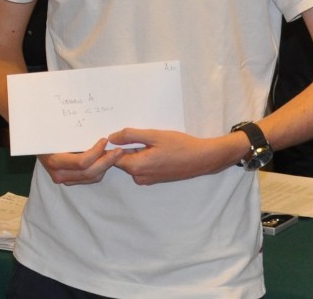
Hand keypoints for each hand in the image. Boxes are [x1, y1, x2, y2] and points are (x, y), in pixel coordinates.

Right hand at [38, 138, 124, 185]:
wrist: (34, 145)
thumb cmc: (44, 134)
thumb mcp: (55, 131)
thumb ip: (72, 133)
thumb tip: (89, 123)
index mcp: (55, 161)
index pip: (82, 162)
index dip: (96, 152)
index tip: (105, 140)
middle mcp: (59, 174)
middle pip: (90, 172)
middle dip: (107, 161)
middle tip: (119, 150)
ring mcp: (65, 179)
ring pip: (92, 178)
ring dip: (106, 166)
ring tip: (115, 153)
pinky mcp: (70, 180)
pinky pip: (90, 178)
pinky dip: (100, 169)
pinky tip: (105, 158)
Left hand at [108, 128, 225, 185]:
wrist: (201, 159)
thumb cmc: (180, 146)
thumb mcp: (154, 135)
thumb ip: (130, 136)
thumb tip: (111, 137)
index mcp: (136, 167)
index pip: (112, 157)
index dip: (111, 145)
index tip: (115, 133)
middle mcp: (139, 177)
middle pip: (122, 159)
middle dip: (126, 146)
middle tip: (139, 133)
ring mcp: (147, 179)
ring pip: (132, 162)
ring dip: (136, 150)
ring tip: (151, 139)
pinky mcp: (154, 178)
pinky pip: (141, 166)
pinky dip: (144, 155)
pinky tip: (156, 147)